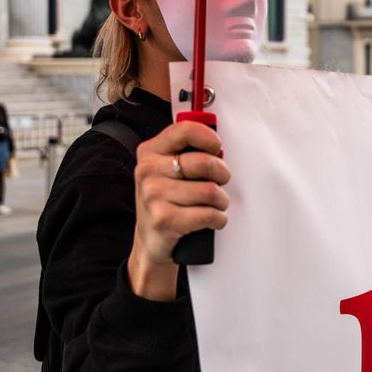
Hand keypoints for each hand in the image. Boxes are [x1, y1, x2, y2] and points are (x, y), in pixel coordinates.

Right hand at [127, 121, 231, 300]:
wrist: (151, 241)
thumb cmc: (166, 201)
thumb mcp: (167, 170)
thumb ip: (186, 152)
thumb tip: (217, 144)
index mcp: (150, 152)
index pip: (185, 130)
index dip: (209, 137)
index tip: (217, 147)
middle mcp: (148, 171)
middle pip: (204, 163)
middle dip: (222, 174)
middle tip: (221, 182)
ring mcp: (154, 196)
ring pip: (211, 191)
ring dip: (221, 201)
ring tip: (215, 204)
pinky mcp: (165, 220)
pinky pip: (209, 214)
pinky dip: (219, 218)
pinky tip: (212, 219)